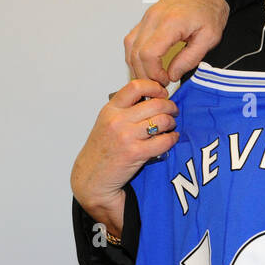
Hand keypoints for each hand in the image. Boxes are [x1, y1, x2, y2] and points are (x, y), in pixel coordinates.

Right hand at [71, 80, 178, 236]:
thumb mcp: (107, 122)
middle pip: (156, 103)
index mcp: (110, 109)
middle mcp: (118, 120)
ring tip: (170, 126)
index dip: (155, 87)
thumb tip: (153, 97)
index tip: (162, 92)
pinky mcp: (136, 153)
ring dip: (172, 122)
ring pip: (162, 121)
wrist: (92, 177)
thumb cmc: (102, 149)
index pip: (136, 86)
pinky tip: (171, 138)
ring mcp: (126, 137)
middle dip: (170, 106)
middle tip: (173, 111)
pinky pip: (164, 140)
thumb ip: (126, 109)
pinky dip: (172, 138)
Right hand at [124, 0, 228, 84]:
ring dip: (137, 66)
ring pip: (129, 47)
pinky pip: (131, 39)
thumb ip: (190, 58)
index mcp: (171, 23)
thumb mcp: (210, 38)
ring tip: (152, 77)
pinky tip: (146, 65)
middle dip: (145, 73)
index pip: (148, 53)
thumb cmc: (209, 9)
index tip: (165, 80)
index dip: (153, 73)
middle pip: (135, 52)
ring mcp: (147, 17)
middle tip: (159, 84)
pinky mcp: (145, 19)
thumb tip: (172, 74)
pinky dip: (135, 55)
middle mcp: (153, 18)